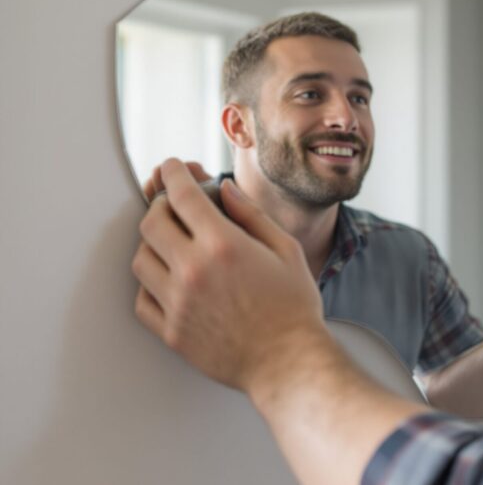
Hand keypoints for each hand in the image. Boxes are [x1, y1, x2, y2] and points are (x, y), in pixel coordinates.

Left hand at [132, 159, 327, 394]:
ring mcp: (177, 303)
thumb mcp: (285, 249)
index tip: (172, 167)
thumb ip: (250, 214)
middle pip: (151, 223)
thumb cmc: (294, 307)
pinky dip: (151, 284)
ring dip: (154, 245)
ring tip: (175, 247)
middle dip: (161, 207)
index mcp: (223, 245)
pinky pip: (142, 298)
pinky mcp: (170, 331)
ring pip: (140, 259)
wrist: (288, 362)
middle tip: (176, 208)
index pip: (182, 195)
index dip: (174, 173)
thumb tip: (223, 189)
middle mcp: (192, 270)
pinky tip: (173, 282)